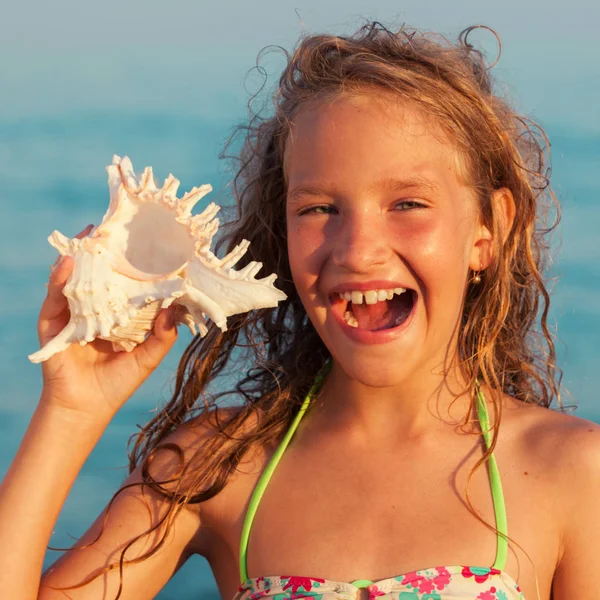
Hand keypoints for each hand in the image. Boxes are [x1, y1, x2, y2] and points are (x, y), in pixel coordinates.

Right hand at [36, 225, 178, 424]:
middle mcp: (92, 309)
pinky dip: (59, 277)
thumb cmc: (117, 382)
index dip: (129, 263)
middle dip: (102, 250)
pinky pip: (54, 295)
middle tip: (111, 225)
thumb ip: (163, 334)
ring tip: (90, 233)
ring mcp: (70, 313)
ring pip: (73, 278)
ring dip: (80, 254)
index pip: (121, 282)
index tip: (142, 241)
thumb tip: (175, 308)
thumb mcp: (148, 355)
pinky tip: (69, 261)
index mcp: (114, 314)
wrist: (87, 407)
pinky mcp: (52, 322)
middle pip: (96, 273)